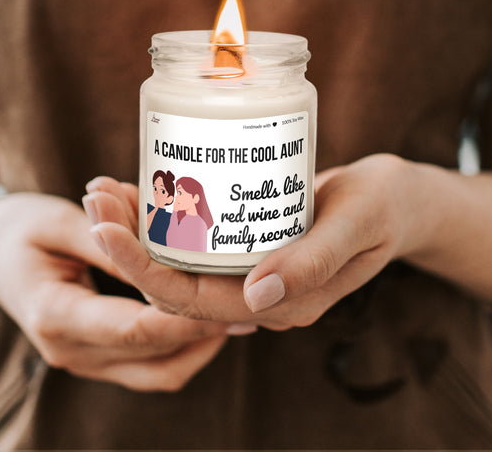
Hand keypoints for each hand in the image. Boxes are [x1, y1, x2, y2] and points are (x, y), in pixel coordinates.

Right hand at [0, 192, 245, 390]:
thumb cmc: (21, 230)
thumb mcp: (60, 223)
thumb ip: (107, 242)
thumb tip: (159, 256)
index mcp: (56, 315)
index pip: (135, 328)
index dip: (186, 317)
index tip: (229, 301)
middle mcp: (70, 350)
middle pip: (154, 354)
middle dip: (204, 332)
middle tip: (247, 306)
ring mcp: (83, 359)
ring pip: (158, 372)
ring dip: (199, 347)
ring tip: (237, 315)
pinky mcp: (96, 356)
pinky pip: (150, 368)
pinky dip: (182, 350)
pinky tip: (208, 322)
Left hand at [86, 154, 420, 329]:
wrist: (397, 200)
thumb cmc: (383, 206)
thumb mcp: (358, 224)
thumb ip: (315, 261)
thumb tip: (258, 296)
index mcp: (283, 304)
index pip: (197, 302)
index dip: (144, 269)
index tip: (104, 227)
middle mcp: (259, 296)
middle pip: (176, 282)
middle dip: (127, 245)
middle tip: (94, 196)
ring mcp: (253, 273)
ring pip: (180, 262)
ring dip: (138, 230)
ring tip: (104, 189)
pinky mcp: (250, 247)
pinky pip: (197, 242)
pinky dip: (166, 218)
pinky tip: (142, 188)